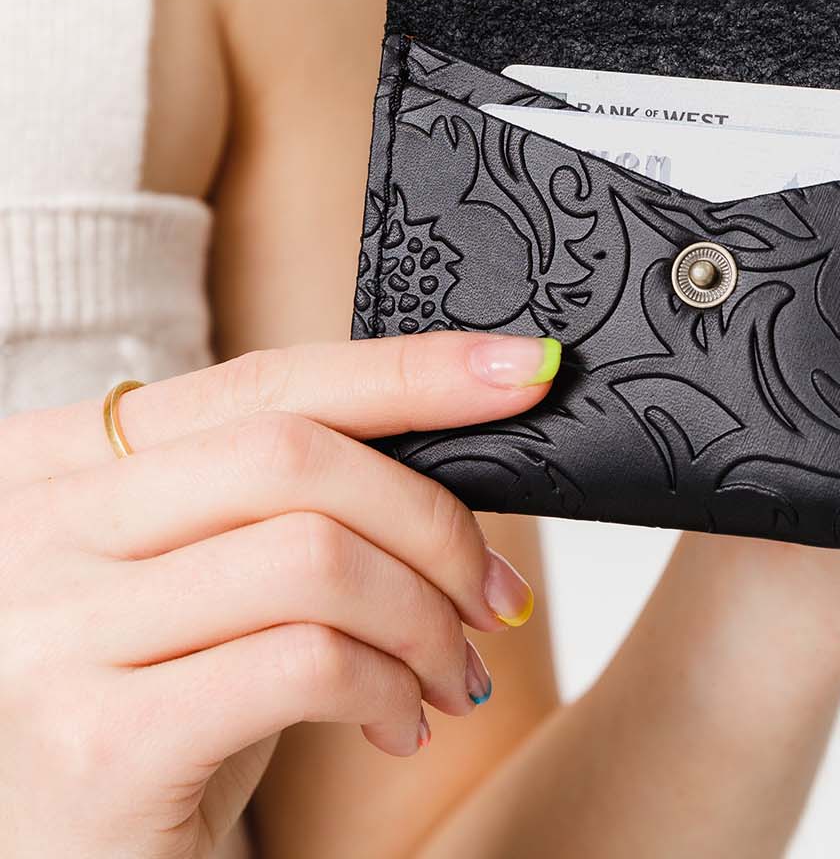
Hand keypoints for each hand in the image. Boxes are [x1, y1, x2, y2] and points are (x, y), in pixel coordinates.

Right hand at [0, 332, 556, 858]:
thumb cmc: (147, 719)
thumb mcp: (200, 585)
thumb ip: (283, 504)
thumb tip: (453, 444)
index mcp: (60, 463)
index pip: (264, 381)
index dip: (408, 370)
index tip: (521, 367)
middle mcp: (36, 529)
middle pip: (295, 456)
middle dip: (432, 521)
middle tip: (493, 593)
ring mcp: (50, 632)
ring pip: (313, 556)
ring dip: (425, 618)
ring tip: (453, 675)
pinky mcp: (96, 742)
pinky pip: (303, 663)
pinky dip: (387, 685)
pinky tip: (398, 725)